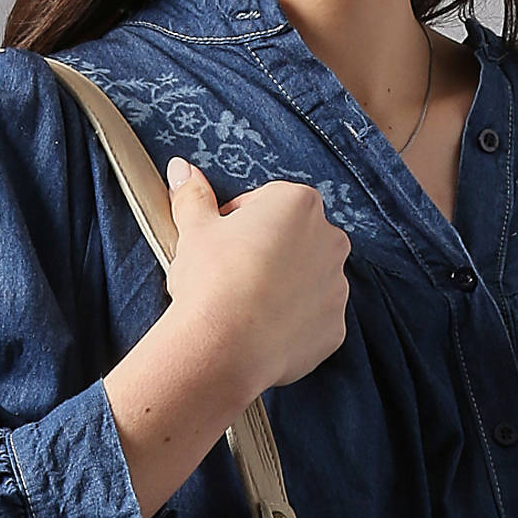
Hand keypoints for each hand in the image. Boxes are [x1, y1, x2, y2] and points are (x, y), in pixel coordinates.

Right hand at [163, 156, 352, 394]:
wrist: (222, 349)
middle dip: (269, 253)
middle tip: (234, 276)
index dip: (239, 222)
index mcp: (298, 204)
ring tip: (248, 308)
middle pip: (295, 240)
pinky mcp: (334, 328)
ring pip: (308, 281)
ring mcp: (336, 287)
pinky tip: (264, 333)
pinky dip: (294, 325)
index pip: (268, 203)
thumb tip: (181, 169)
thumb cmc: (211, 281)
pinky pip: (314, 321)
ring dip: (284, 289)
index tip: (221, 244)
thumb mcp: (195, 231)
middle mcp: (329, 240)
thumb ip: (193, 196)